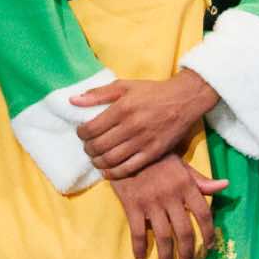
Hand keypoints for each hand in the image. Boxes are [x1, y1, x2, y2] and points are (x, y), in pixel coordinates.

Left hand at [73, 71, 219, 179]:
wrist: (186, 99)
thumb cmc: (153, 92)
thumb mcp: (125, 86)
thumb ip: (98, 93)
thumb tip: (72, 101)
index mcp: (123, 108)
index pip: (91, 129)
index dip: (81, 134)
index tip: (82, 133)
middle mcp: (132, 125)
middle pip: (98, 146)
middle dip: (88, 149)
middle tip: (89, 146)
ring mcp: (143, 141)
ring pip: (110, 159)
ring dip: (98, 162)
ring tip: (96, 158)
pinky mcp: (153, 152)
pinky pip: (128, 168)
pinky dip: (113, 173)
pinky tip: (108, 170)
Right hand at [107, 154, 227, 258]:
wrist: (129, 149)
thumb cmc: (159, 158)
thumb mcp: (183, 166)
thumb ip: (201, 181)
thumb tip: (225, 185)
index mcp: (187, 186)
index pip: (203, 213)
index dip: (208, 233)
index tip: (209, 247)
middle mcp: (172, 196)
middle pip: (183, 231)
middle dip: (188, 253)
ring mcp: (152, 203)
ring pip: (163, 236)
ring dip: (166, 257)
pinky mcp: (133, 206)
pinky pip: (137, 233)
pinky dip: (139, 249)